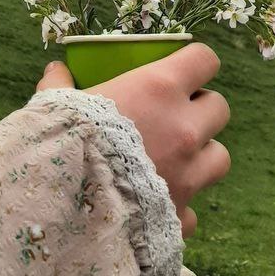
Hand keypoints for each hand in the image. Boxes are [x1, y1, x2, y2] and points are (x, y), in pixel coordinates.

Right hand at [36, 44, 230, 237]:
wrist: (61, 212)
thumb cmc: (61, 144)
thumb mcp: (55, 106)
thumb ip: (59, 85)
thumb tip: (56, 70)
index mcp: (159, 89)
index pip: (204, 60)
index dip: (195, 64)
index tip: (181, 71)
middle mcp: (184, 128)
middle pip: (219, 107)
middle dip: (200, 111)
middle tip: (172, 118)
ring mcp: (188, 174)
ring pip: (219, 157)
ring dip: (201, 157)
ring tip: (173, 162)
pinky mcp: (180, 215)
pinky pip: (193, 211)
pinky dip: (179, 208)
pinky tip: (155, 208)